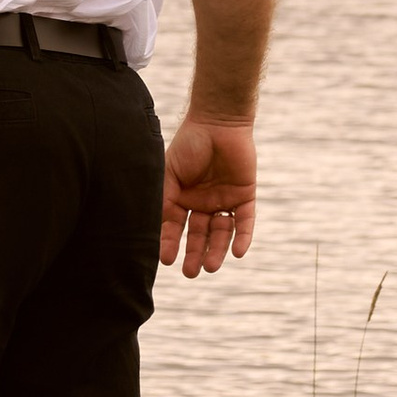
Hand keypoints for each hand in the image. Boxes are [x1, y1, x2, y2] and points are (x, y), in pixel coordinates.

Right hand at [161, 115, 256, 276]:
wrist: (219, 122)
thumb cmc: (189, 144)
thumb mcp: (169, 173)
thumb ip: (164, 199)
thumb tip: (152, 229)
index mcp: (181, 198)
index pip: (175, 227)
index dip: (170, 243)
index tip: (166, 260)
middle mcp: (202, 203)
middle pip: (198, 235)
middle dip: (194, 254)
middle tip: (190, 273)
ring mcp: (223, 201)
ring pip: (221, 233)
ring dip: (217, 250)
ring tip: (211, 267)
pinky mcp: (244, 196)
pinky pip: (244, 221)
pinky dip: (242, 237)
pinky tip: (237, 252)